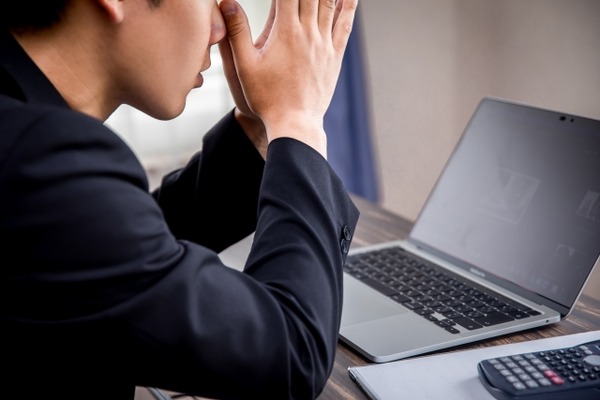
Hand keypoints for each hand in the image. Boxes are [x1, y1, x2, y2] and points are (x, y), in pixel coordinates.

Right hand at [219, 0, 357, 157]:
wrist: (295, 124)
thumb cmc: (265, 98)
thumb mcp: (244, 66)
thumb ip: (236, 32)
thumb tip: (227, 0)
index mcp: (284, 32)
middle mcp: (307, 33)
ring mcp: (324, 44)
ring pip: (330, 2)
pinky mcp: (334, 57)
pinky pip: (344, 25)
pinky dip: (349, 6)